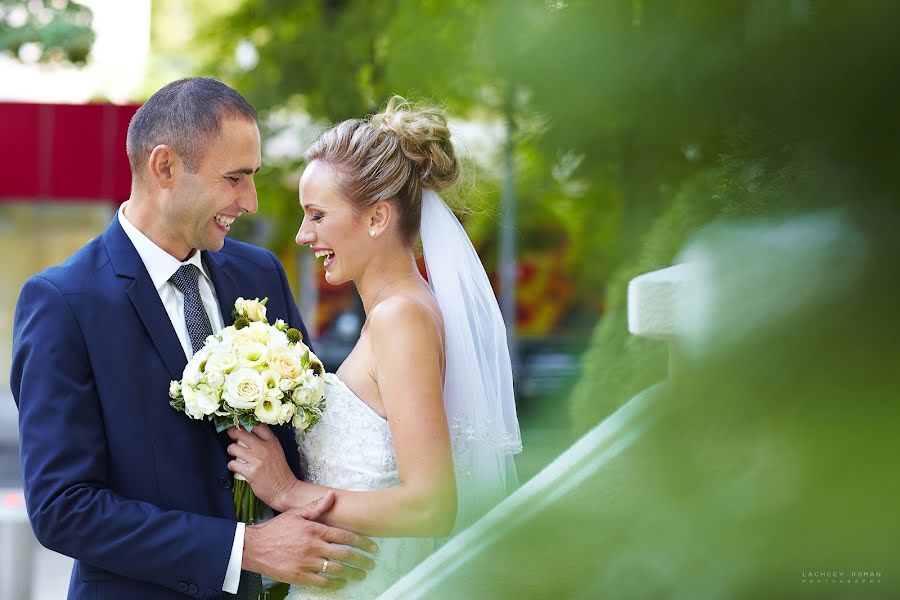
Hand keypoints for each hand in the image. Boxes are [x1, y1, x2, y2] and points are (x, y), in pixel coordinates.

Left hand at [227, 424, 295, 509]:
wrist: (284, 490)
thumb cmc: (280, 471)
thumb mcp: (277, 451)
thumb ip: (265, 441)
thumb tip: (248, 433)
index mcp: (272, 441)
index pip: (257, 425)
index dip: (245, 424)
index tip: (240, 425)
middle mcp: (264, 448)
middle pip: (241, 433)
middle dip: (233, 433)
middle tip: (232, 435)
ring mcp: (257, 460)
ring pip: (233, 448)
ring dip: (231, 451)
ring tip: (235, 455)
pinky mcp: (250, 472)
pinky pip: (233, 464)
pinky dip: (232, 465)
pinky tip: (236, 467)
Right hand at [243, 491, 378, 586]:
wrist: (254, 546)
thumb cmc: (276, 529)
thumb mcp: (296, 513)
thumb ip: (317, 506)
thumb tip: (332, 495)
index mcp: (314, 530)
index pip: (344, 536)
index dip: (362, 542)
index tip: (372, 547)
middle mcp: (313, 546)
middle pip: (344, 554)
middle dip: (361, 559)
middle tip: (371, 563)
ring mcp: (306, 562)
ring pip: (335, 569)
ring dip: (352, 572)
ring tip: (361, 574)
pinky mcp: (299, 576)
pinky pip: (321, 582)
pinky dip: (334, 583)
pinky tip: (341, 582)